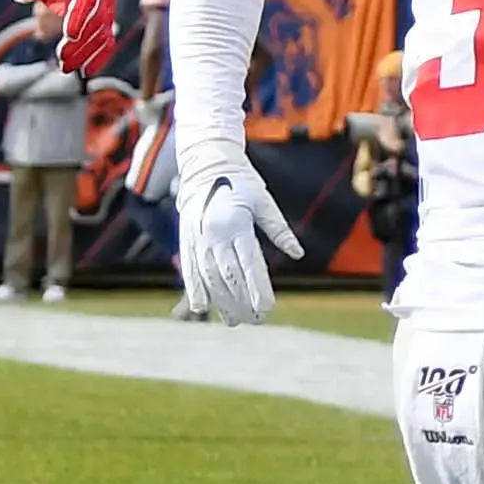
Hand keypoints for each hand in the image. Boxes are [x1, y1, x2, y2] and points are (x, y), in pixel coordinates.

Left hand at [13, 0, 116, 76]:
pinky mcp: (105, 19)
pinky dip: (99, 57)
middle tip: (62, 59)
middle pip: (97, 21)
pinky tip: (86, 71)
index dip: (80, 17)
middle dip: (81, 43)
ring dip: (87, 54)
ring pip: (104, 35)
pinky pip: (107, 41)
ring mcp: (107, 7)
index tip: (69, 35)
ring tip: (67, 67)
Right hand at [180, 153, 300, 322]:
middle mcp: (214, 234)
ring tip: (236, 321)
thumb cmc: (240, 181)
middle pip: (229, 277)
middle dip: (242, 302)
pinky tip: (201, 308)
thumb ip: (279, 229)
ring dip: (222, 302)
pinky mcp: (186, 239)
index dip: (258, 289)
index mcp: (236, 224)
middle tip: (258, 320)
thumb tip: (297, 254)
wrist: (205, 162)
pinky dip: (194, 289)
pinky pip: (189, 269)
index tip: (267, 308)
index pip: (249, 264)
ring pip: (210, 278)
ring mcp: (197, 238)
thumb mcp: (263, 200)